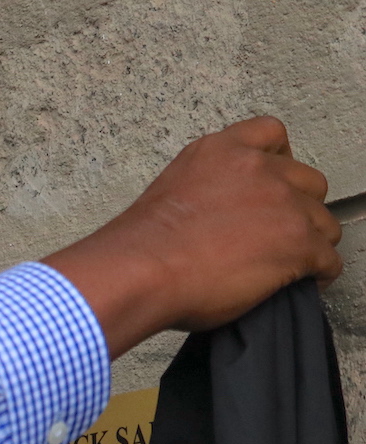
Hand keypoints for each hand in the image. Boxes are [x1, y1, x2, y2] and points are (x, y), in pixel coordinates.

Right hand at [43, 116, 341, 358]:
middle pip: (308, 182)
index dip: (279, 161)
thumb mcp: (172, 190)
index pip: (271, 134)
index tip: (272, 183)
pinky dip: (318, 273)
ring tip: (288, 262)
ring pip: (324, 222)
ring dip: (309, 242)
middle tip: (275, 232)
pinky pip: (329, 260)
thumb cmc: (143, 245)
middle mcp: (258, 169)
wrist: (141, 270)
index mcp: (221, 152)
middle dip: (297, 207)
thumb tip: (223, 213)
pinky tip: (300, 281)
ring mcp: (283, 204)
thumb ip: (209, 187)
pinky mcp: (299, 243)